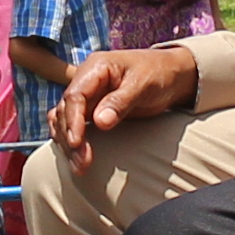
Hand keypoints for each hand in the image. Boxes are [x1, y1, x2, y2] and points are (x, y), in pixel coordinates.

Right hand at [52, 41, 204, 151]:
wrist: (170, 75)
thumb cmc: (158, 74)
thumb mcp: (143, 84)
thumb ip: (121, 101)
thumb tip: (100, 122)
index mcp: (96, 68)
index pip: (75, 95)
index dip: (73, 120)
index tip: (76, 143)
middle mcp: (86, 81)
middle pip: (66, 110)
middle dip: (70, 138)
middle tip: (82, 163)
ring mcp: (87, 96)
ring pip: (65, 120)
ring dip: (69, 143)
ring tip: (80, 167)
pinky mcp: (91, 110)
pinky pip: (72, 124)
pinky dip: (70, 139)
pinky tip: (74, 156)